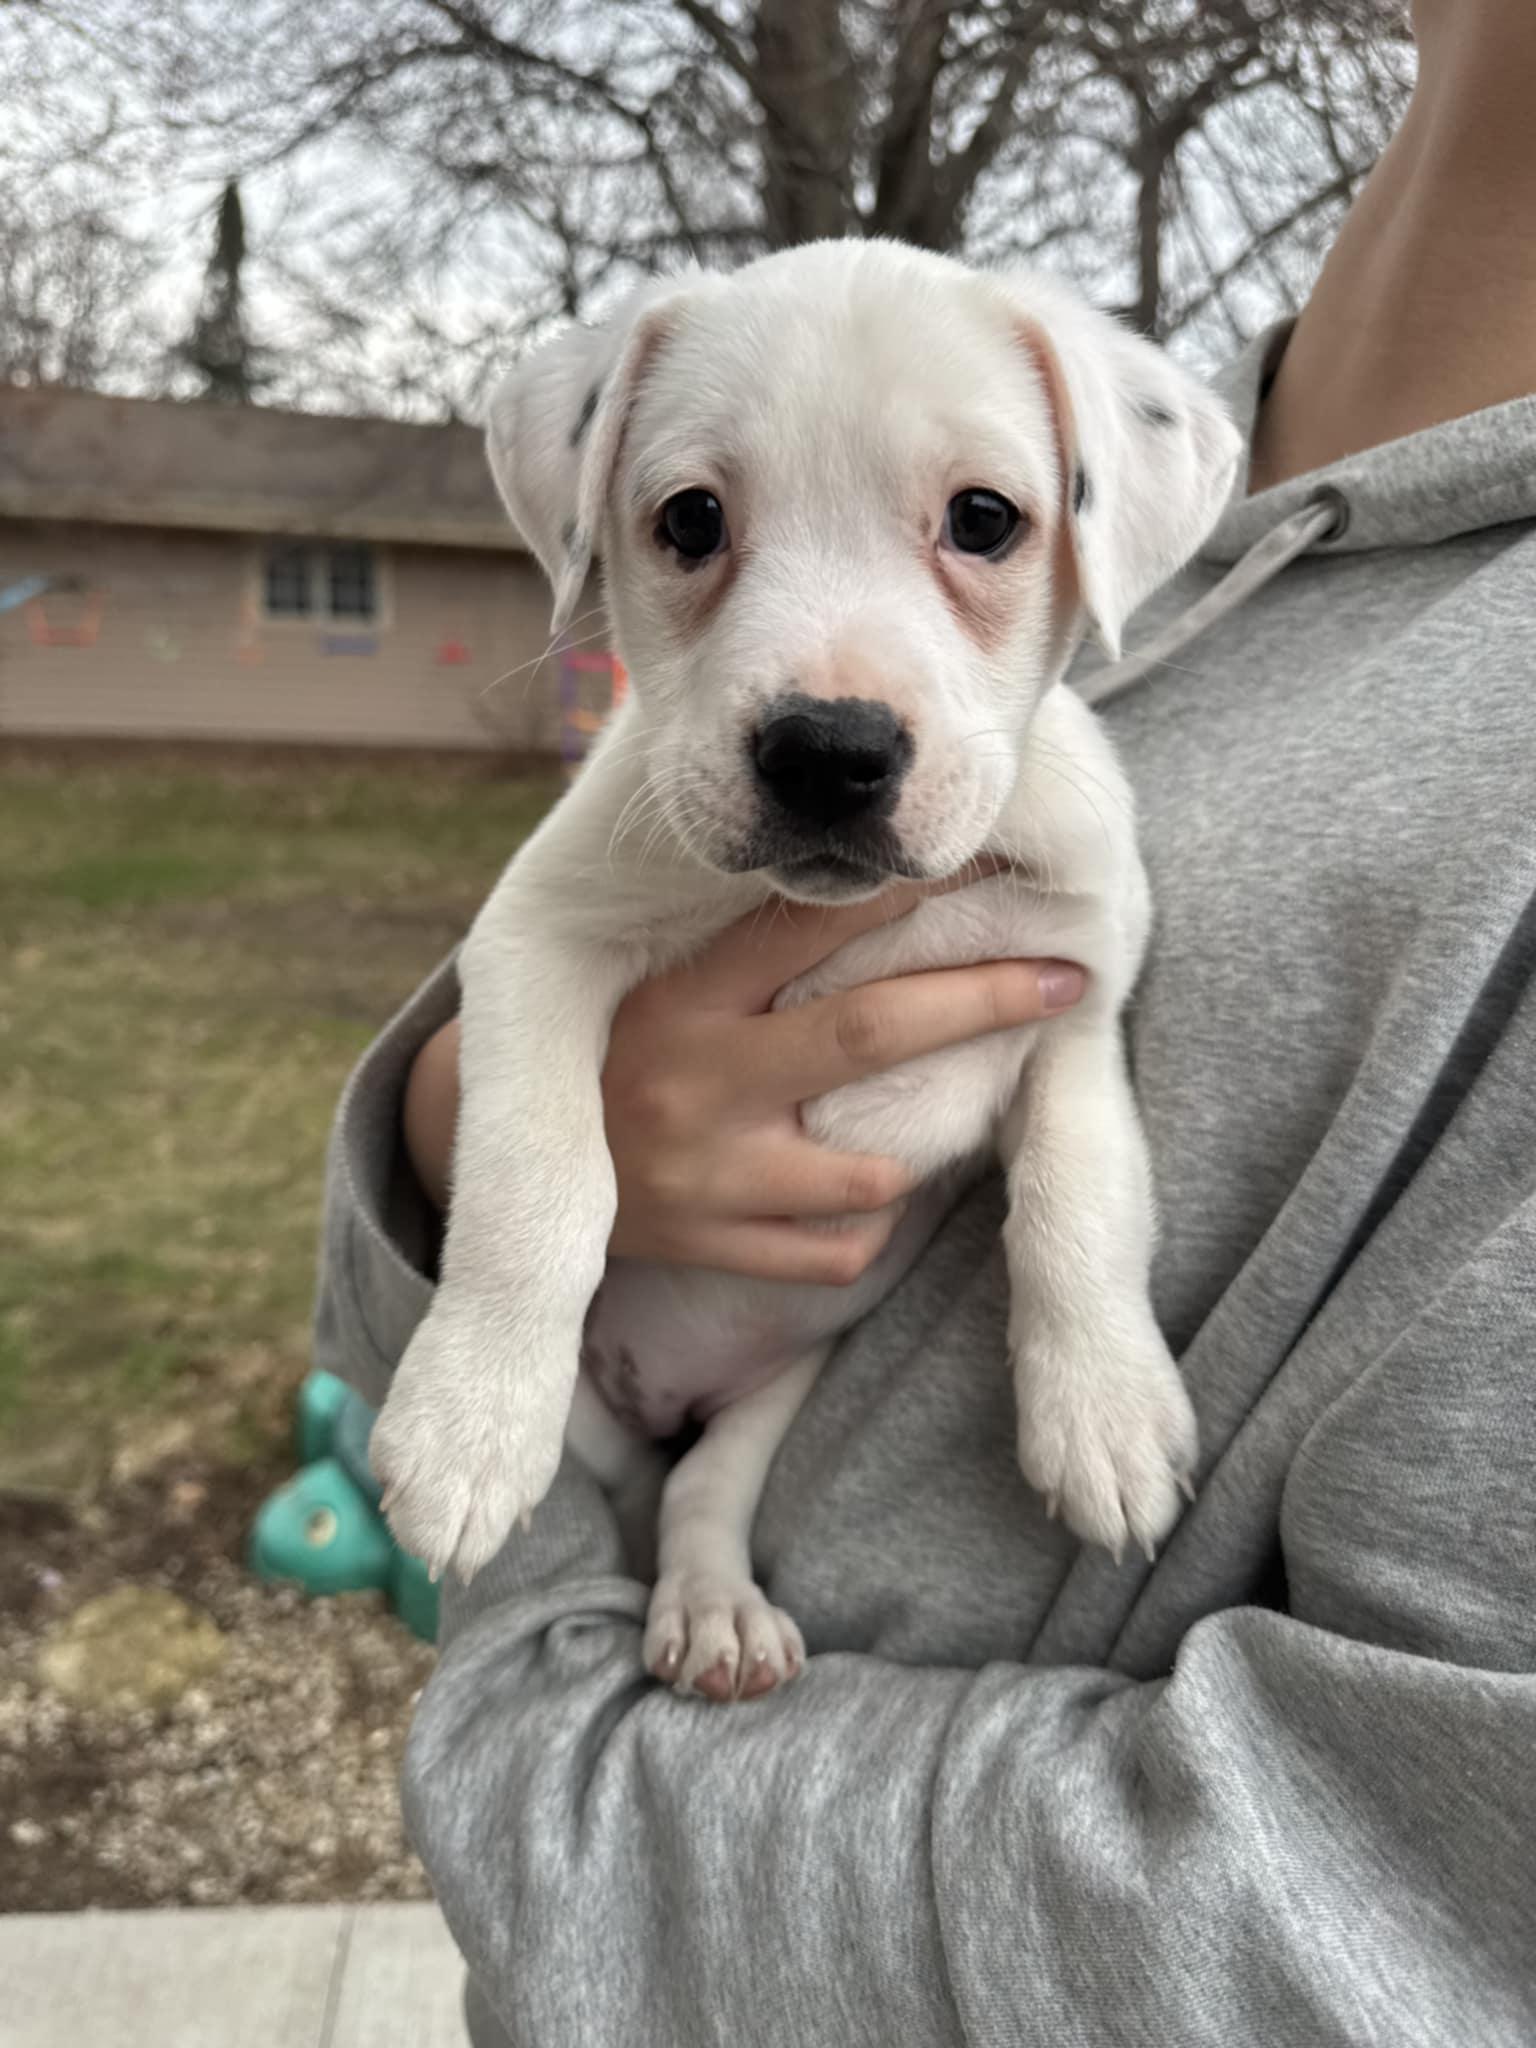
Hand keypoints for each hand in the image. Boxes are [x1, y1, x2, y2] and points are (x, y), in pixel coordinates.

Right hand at [403, 887, 1083, 1285]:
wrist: (494, 1161)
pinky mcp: (710, 1248)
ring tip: (959, 1114)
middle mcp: (696, 1081)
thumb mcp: (651, 980)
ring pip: (873, 1169)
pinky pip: (834, 1250)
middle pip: (872, 1035)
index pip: (805, 927)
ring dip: (927, 1145)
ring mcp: (707, 1176)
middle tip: (1069, 977)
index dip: (905, 891)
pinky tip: (868, 1195)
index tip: (988, 860)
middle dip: (984, 1001)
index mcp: (680, 997)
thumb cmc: (609, 1047)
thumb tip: (850, 860)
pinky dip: (868, 1225)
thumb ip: (737, 938)